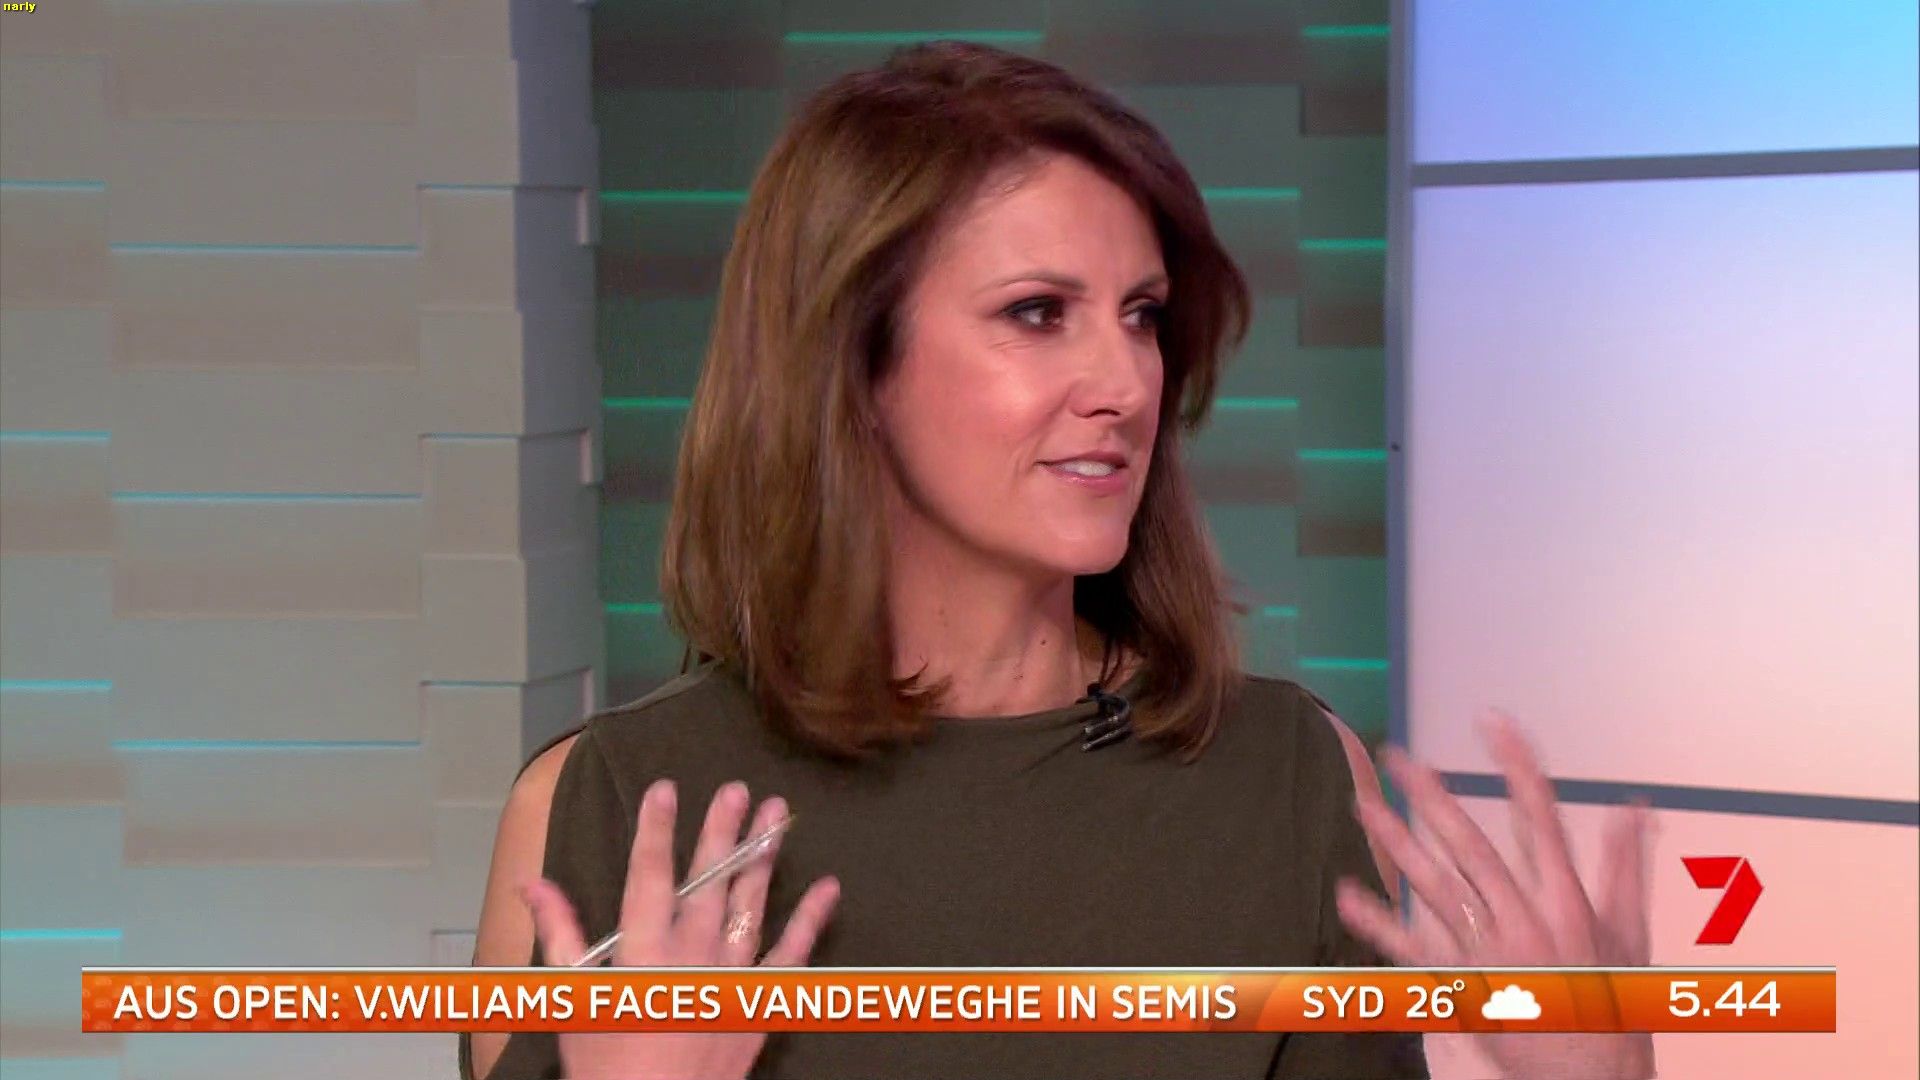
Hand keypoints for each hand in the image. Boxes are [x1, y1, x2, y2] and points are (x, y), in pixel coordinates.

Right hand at [521, 779, 840, 1079]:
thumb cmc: (607, 1065)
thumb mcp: (574, 999)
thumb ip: (560, 935)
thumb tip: (534, 884)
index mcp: (643, 951)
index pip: (649, 875)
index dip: (655, 829)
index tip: (664, 790)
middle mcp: (692, 954)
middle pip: (708, 880)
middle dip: (721, 831)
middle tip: (736, 789)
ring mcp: (732, 976)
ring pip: (751, 903)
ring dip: (764, 856)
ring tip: (777, 814)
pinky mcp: (761, 1001)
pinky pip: (792, 954)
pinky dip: (811, 920)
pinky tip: (828, 887)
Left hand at [1334, 710, 1658, 1079]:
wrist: (1591, 1078)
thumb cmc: (1610, 1003)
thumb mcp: (1629, 932)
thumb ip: (1625, 865)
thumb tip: (1634, 805)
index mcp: (1566, 902)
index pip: (1541, 819)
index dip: (1517, 766)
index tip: (1494, 721)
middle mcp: (1524, 920)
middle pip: (1471, 846)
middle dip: (1431, 796)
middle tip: (1398, 755)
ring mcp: (1487, 952)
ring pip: (1433, 886)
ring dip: (1395, 842)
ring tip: (1363, 804)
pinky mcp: (1459, 984)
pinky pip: (1410, 948)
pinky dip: (1377, 922)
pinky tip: (1345, 893)